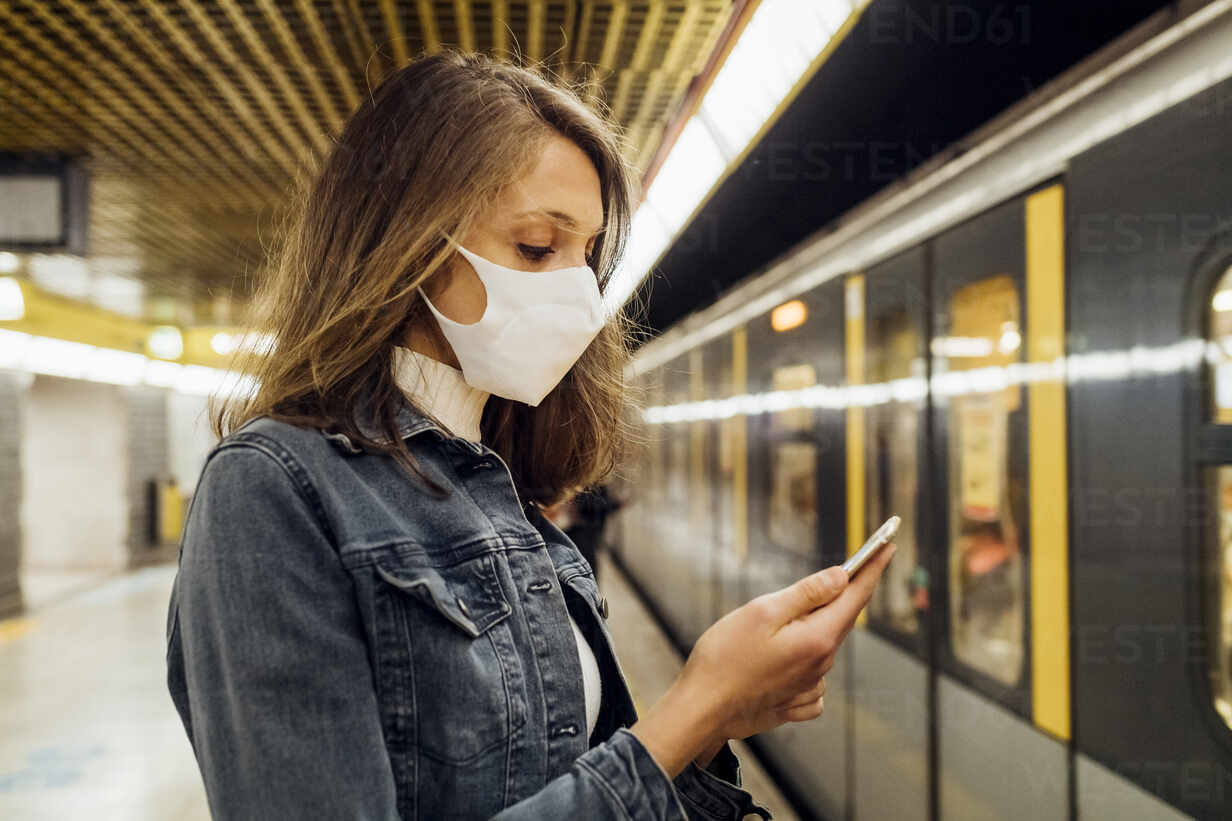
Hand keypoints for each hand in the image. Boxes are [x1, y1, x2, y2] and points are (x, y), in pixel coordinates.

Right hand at [629, 543, 894, 777]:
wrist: (702, 710)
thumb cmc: (724, 658)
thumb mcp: (762, 613)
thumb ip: (805, 594)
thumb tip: (841, 577)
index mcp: (817, 638)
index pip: (855, 596)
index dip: (872, 568)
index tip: (888, 546)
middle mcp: (821, 665)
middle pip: (837, 620)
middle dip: (832, 598)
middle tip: (816, 582)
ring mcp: (810, 688)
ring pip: (820, 645)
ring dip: (806, 631)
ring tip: (762, 635)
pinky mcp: (796, 705)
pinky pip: (811, 677)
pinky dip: (800, 664)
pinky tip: (773, 664)